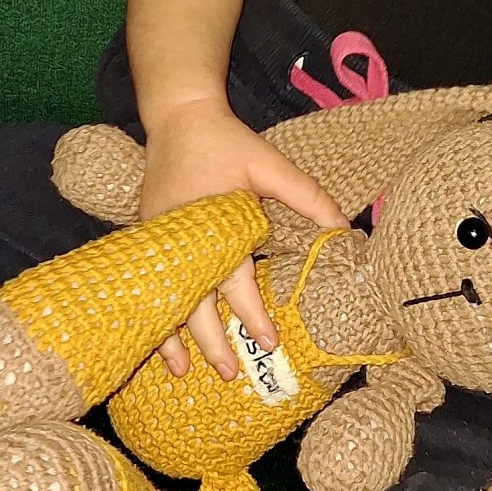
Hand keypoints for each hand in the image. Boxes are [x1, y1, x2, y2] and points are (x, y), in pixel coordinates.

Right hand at [138, 94, 345, 378]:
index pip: (234, 281)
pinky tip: (155, 336)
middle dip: (211, 341)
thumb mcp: (271, 165)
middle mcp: (183, 239)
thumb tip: (345, 228)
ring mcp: (158, 241)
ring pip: (164, 300)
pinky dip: (153, 313)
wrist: (177, 118)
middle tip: (231, 373)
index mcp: (214, 225)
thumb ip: (306, 196)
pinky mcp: (146, 237)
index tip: (268, 341)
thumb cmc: (228, 142)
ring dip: (172, 337)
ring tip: (183, 372)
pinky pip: (149, 285)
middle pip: (194, 302)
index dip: (251, 314)